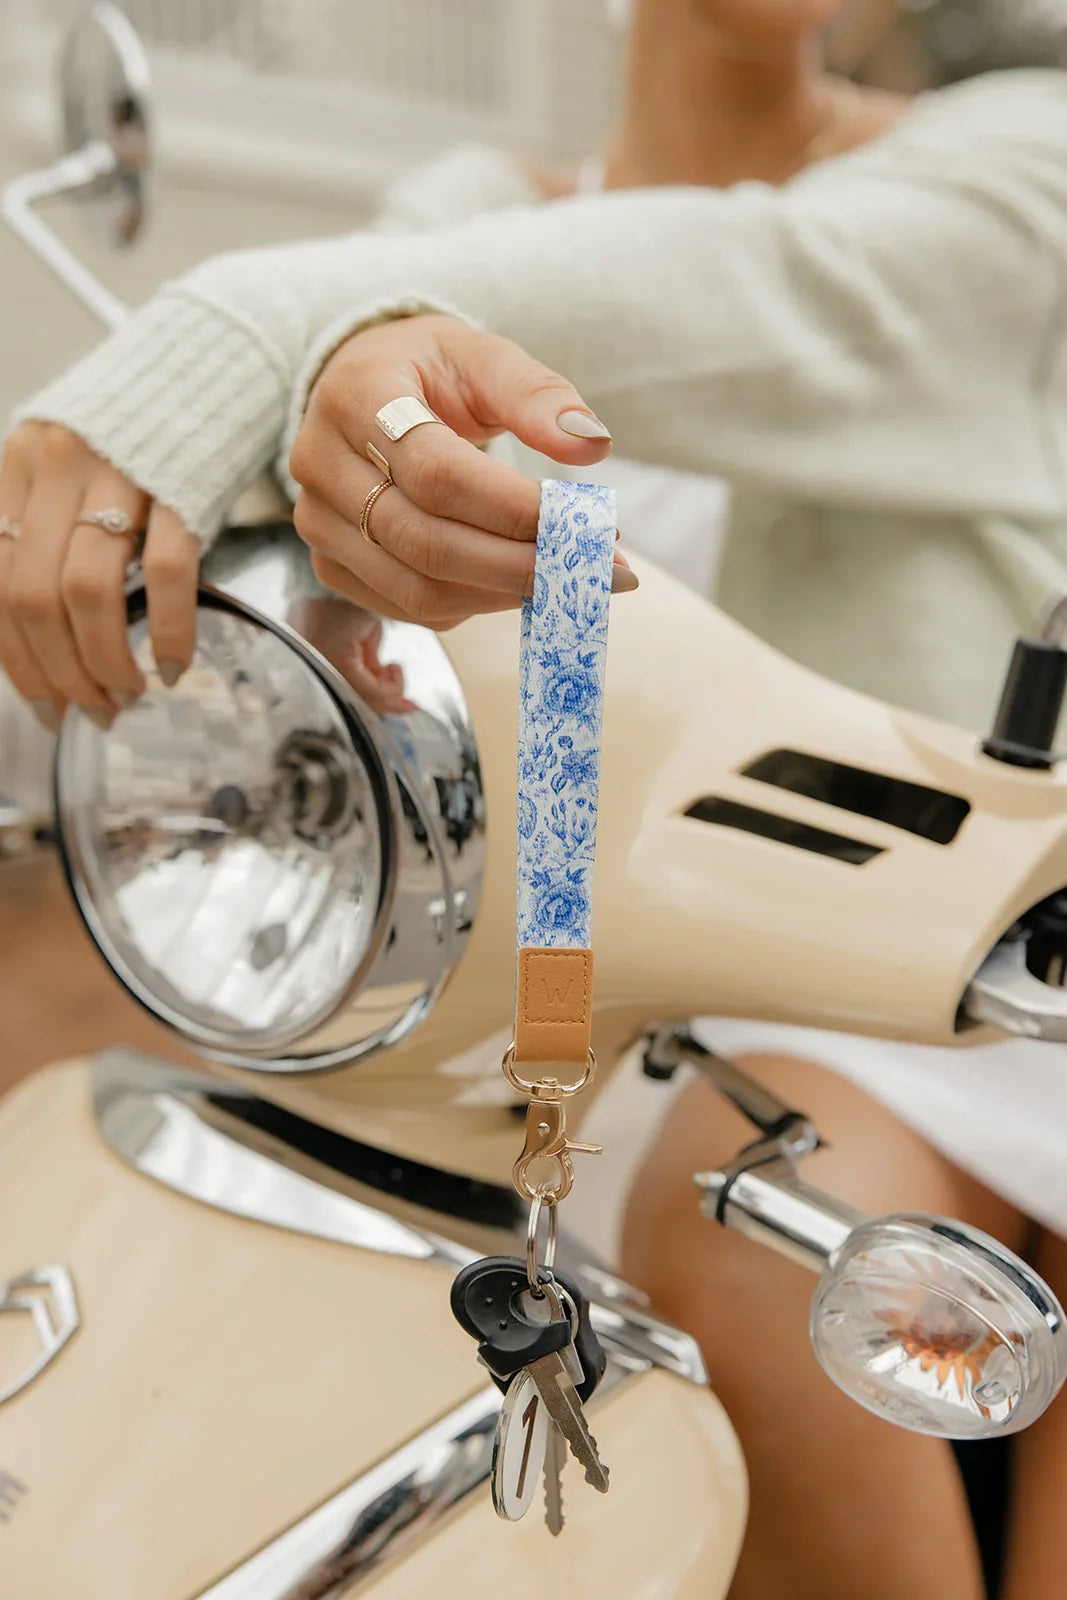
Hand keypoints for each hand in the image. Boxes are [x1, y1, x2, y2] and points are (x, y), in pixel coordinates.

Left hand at [0, 422, 199, 728]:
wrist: (214, 354)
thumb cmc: (143, 424)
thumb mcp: (69, 466)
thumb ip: (45, 530)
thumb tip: (42, 632)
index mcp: (17, 466)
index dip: (15, 659)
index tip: (43, 703)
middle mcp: (55, 466)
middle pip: (34, 597)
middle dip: (60, 673)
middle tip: (91, 710)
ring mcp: (119, 474)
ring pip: (87, 593)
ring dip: (105, 662)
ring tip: (127, 694)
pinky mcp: (182, 484)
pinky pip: (167, 572)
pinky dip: (169, 630)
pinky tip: (173, 663)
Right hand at [290, 313, 635, 629]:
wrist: (365, 391)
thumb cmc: (430, 373)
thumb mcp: (482, 358)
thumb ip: (537, 396)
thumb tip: (591, 444)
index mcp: (356, 395)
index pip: (436, 472)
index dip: (511, 508)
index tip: (583, 523)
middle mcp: (321, 463)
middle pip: (425, 541)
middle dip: (519, 565)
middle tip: (595, 569)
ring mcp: (318, 522)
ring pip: (417, 589)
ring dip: (502, 594)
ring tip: (563, 578)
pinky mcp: (330, 564)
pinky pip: (408, 608)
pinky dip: (472, 605)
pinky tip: (513, 582)